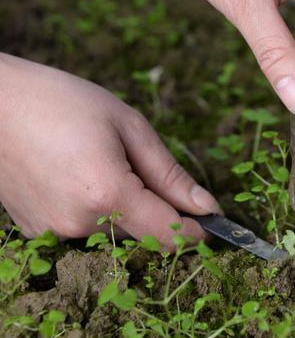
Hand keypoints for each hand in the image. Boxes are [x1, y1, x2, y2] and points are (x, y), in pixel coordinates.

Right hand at [0, 53, 220, 247]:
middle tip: (146, 170)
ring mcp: (54, 231)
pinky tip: (80, 175)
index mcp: (108, 194)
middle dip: (162, 214)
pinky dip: (97, 210)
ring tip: (103, 164)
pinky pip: (87, 229)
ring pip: (117, 233)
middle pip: (145, 236)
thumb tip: (206, 206)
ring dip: (127, 210)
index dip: (199, 232)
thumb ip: (170, 174)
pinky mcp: (37, 230)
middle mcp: (79, 223)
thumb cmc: (59, 102)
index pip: (171, 235)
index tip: (213, 222)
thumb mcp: (127, 125)